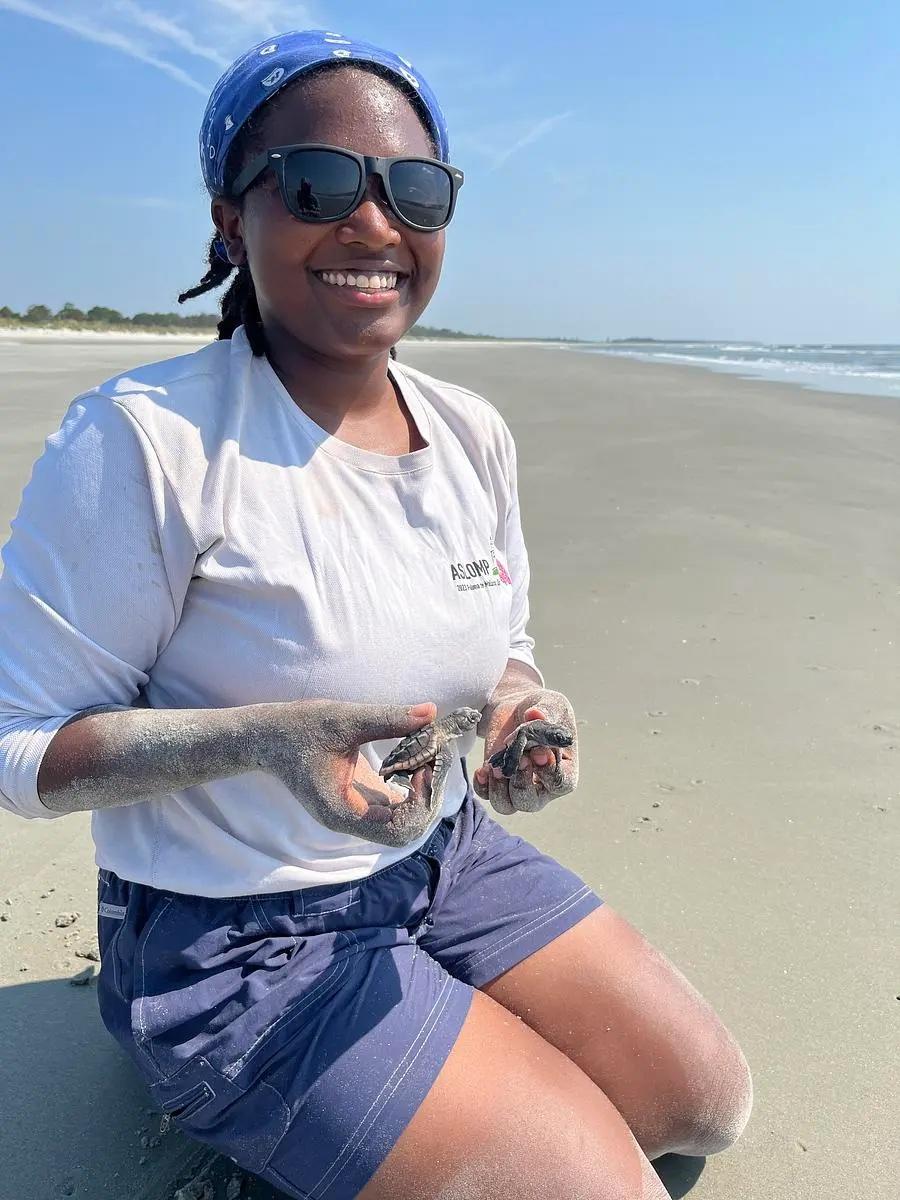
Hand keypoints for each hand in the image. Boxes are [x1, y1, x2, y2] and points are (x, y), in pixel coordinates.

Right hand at [256, 699, 440, 846]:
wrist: (269, 737)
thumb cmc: (301, 728)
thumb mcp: (345, 719)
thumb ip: (389, 718)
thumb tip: (432, 712)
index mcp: (344, 811)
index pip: (398, 830)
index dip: (421, 802)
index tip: (426, 765)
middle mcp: (350, 821)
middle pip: (405, 832)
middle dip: (427, 799)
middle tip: (432, 760)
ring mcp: (354, 814)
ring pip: (402, 824)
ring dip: (421, 796)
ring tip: (426, 759)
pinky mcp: (358, 802)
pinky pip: (393, 810)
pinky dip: (411, 791)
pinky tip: (414, 762)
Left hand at [473, 688, 577, 813]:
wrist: (516, 707)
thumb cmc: (540, 708)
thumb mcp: (550, 704)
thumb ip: (547, 712)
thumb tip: (537, 715)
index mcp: (564, 770)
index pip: (560, 783)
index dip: (548, 771)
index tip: (537, 752)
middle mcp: (541, 786)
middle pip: (530, 803)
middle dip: (521, 783)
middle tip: (518, 759)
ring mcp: (517, 786)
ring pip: (506, 806)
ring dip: (498, 789)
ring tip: (496, 767)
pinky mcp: (496, 780)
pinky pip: (486, 795)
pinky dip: (482, 785)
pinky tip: (483, 768)